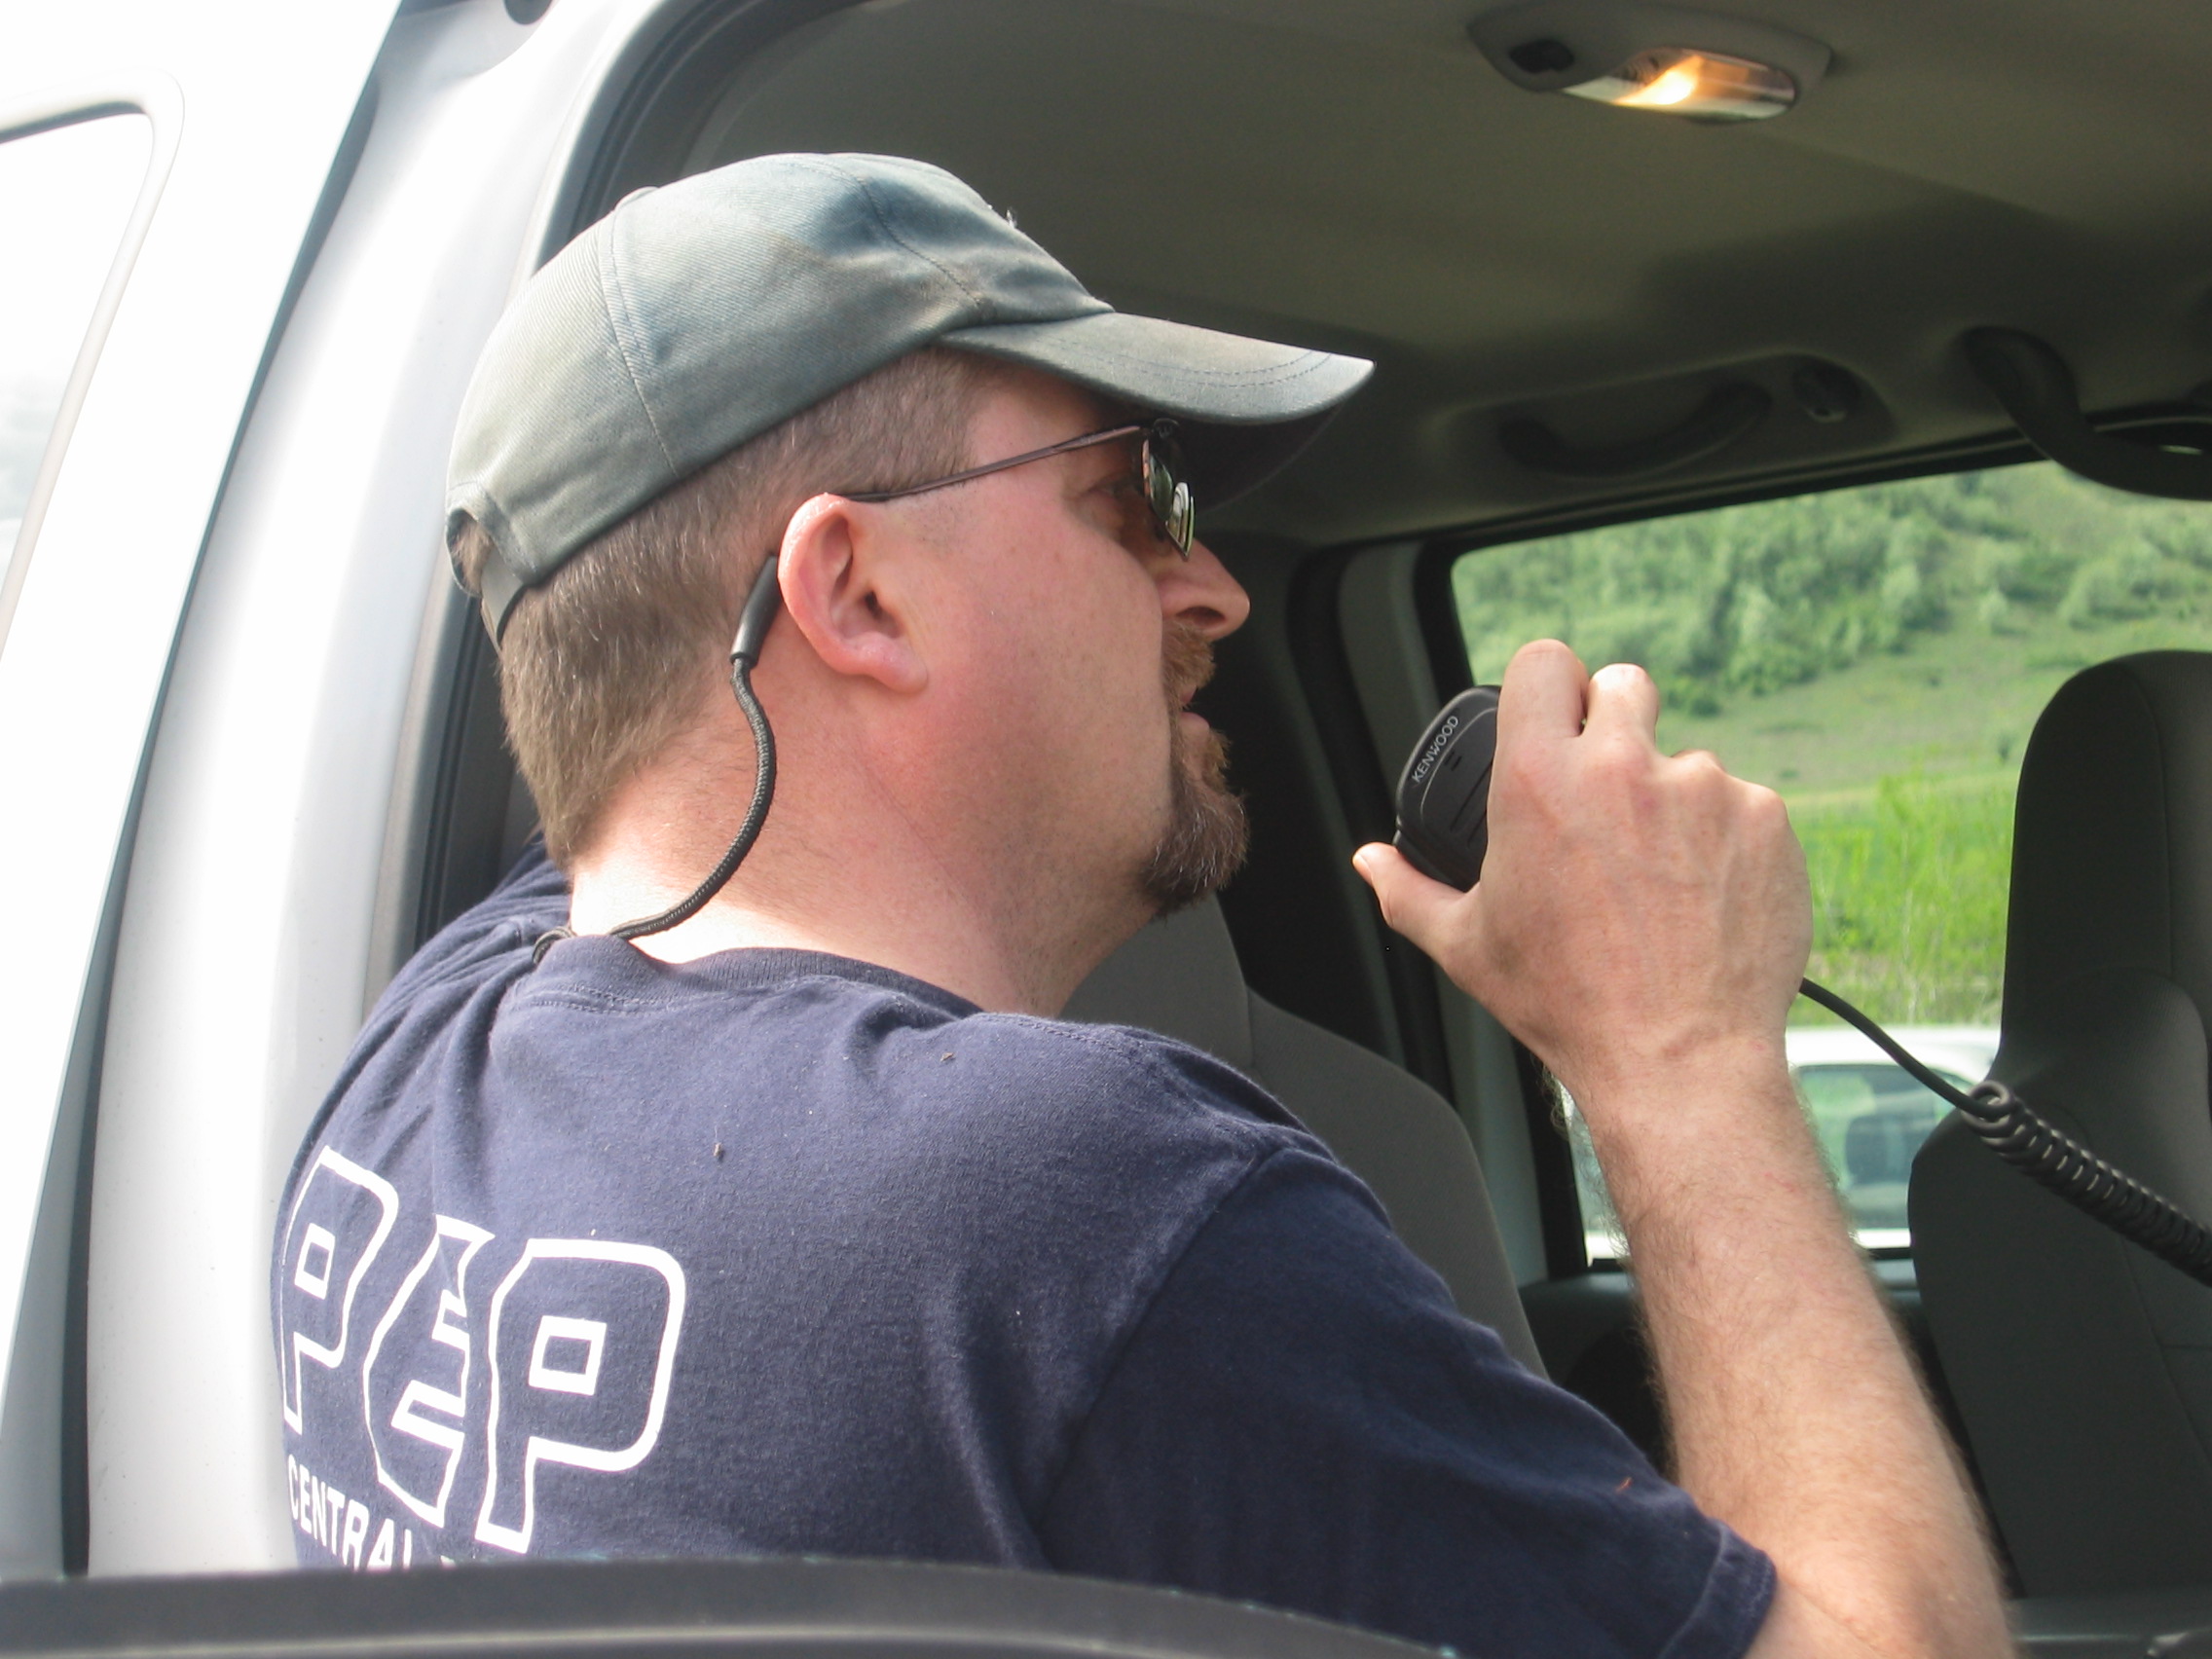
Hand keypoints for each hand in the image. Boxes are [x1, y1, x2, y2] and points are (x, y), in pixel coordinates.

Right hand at [1354, 640, 1809, 1112]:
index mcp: (1539, 781)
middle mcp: (1622, 765)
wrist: (1679, 1058)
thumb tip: (1370, 861)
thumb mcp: (1467, 948)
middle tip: (1609, 795)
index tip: (1555, 718)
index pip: (1544, 663)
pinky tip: (1707, 898)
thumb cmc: (1568, 1004)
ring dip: (1671, 799)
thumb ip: (1408, 891)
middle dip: (1615, 724)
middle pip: (1623, 685)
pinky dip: (1727, 839)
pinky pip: (1741, 803)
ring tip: (1659, 881)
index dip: (1548, 685)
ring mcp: (1704, 786)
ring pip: (1683, 759)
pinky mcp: (1765, 817)